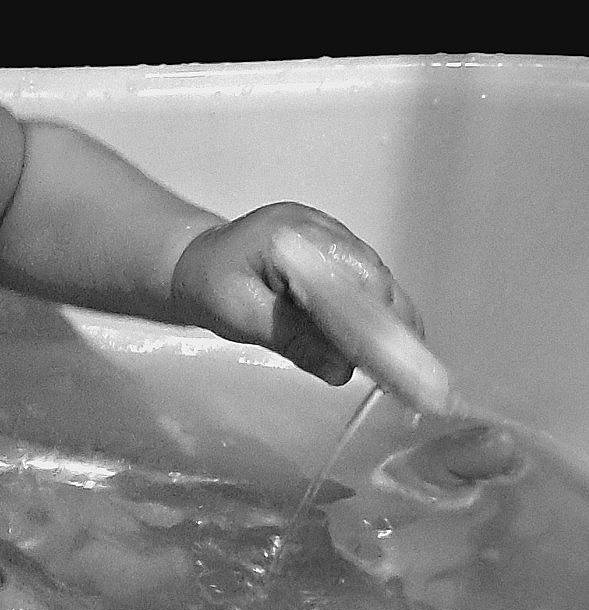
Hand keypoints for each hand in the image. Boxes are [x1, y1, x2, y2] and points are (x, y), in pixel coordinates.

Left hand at [171, 205, 452, 414]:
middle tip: (415, 379)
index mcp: (297, 233)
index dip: (382, 318)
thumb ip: (289, 337)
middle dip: (396, 326)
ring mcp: (332, 238)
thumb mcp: (237, 315)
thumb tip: (342, 370)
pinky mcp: (334, 254)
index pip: (358, 272)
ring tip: (409, 375)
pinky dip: (377, 319)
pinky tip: (387, 355)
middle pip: (376, 277)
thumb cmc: (209, 285)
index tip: (400, 360)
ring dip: (392, 325)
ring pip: (377, 283)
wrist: (193, 261)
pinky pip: (364, 286)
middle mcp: (323, 229)